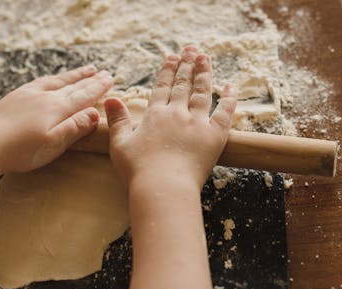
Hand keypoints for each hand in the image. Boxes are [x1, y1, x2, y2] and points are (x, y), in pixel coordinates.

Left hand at [0, 65, 113, 175]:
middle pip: (73, 86)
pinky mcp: (16, 96)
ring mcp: (29, 94)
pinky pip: (40, 81)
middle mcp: (45, 97)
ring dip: (73, 75)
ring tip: (86, 69)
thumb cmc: (22, 151)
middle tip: (104, 73)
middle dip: (90, 79)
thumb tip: (95, 113)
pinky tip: (53, 79)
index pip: (84, 96)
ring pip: (57, 81)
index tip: (110, 80)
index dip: (98, 88)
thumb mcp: (54, 144)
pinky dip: (52, 78)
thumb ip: (75, 127)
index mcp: (57, 109)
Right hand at [104, 46, 236, 189]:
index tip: (171, 58)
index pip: (162, 87)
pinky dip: (229, 98)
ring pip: (203, 92)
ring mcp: (197, 123)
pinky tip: (230, 85)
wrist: (163, 186)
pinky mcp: (214, 136)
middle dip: (186, 65)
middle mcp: (177, 114)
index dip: (167, 71)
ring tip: (205, 58)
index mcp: (155, 116)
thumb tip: (111, 98)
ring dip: (204, 73)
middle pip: (182, 85)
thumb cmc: (138, 170)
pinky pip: (225, 112)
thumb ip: (117, 120)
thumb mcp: (119, 144)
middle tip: (191, 50)